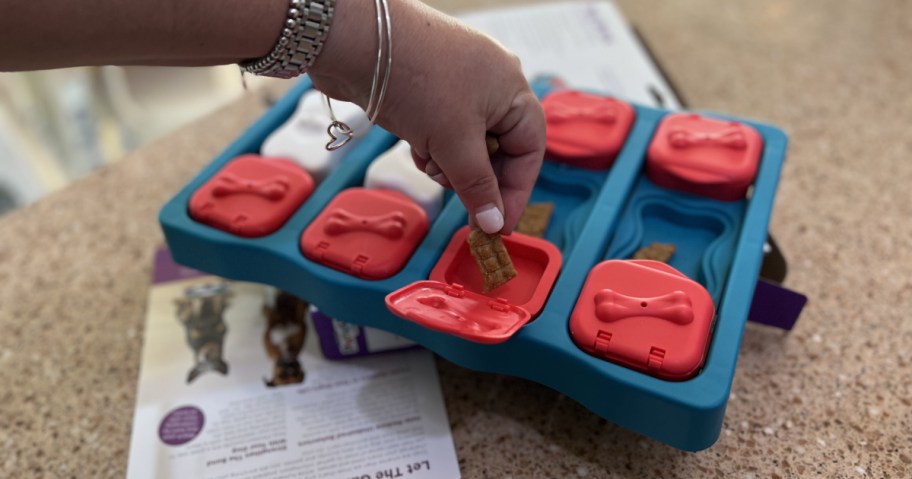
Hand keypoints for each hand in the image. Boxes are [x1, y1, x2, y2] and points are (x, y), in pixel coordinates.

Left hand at [309, 0, 544, 233]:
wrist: (357, 41)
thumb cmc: (417, 79)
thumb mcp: (454, 142)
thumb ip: (477, 187)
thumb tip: (494, 223)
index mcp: (512, 89)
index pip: (529, 150)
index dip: (516, 191)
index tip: (498, 226)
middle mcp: (491, 84)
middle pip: (498, 149)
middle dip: (476, 177)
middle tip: (461, 204)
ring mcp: (458, 85)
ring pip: (466, 144)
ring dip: (450, 163)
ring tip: (429, 159)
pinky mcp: (428, 89)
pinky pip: (442, 132)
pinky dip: (431, 147)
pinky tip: (416, 146)